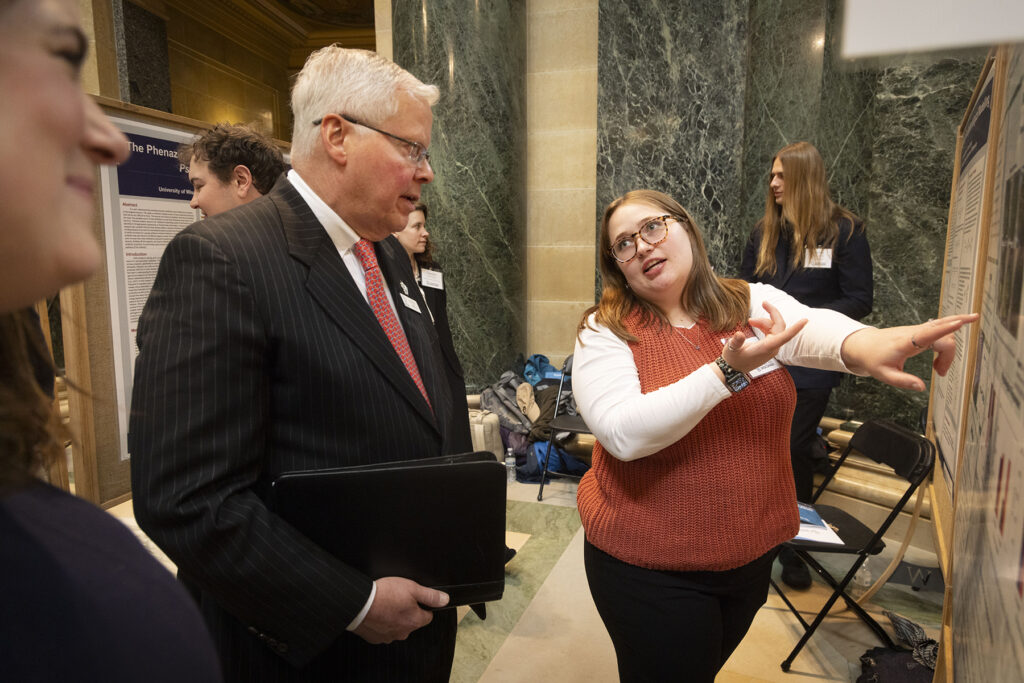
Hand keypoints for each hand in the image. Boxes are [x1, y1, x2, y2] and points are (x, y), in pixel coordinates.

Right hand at [352, 577, 448, 643]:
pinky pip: (382, 631)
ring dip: (393, 618)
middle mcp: (403, 633)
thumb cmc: (384, 595)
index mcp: (415, 621)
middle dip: (407, 612)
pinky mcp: (375, 638)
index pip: (427, 616)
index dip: (423, 606)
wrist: (359, 604)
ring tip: (385, 604)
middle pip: (412, 622)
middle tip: (398, 599)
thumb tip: (445, 600)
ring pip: (397, 627)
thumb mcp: (412, 588)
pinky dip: (381, 623)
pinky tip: (377, 612)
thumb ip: (430, 596)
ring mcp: (388, 637)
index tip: (415, 599)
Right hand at [721, 301, 807, 373]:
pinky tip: (754, 324)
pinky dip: (764, 325)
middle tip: (763, 302)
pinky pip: (771, 331)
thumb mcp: (731, 349)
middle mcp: (772, 347)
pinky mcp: (769, 347)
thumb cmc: (733, 360)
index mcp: (766, 348)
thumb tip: (739, 334)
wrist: (733, 369)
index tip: (805, 320)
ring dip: (764, 321)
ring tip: (749, 321)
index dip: (795, 328)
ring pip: (774, 328)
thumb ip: (736, 342)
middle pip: (779, 326)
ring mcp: (771, 347)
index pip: (785, 336)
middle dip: (772, 313)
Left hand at [840, 313, 979, 390]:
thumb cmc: (873, 359)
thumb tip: (921, 387)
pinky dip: (949, 334)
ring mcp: (917, 329)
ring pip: (944, 328)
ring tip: (940, 368)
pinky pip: (939, 328)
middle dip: (949, 354)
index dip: (946, 328)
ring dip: (950, 347)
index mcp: (906, 342)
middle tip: (940, 373)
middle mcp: (914, 332)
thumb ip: (903, 381)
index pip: (929, 333)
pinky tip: (952, 340)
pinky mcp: (919, 330)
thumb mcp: (884, 375)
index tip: (961, 322)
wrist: (863, 345)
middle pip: (943, 336)